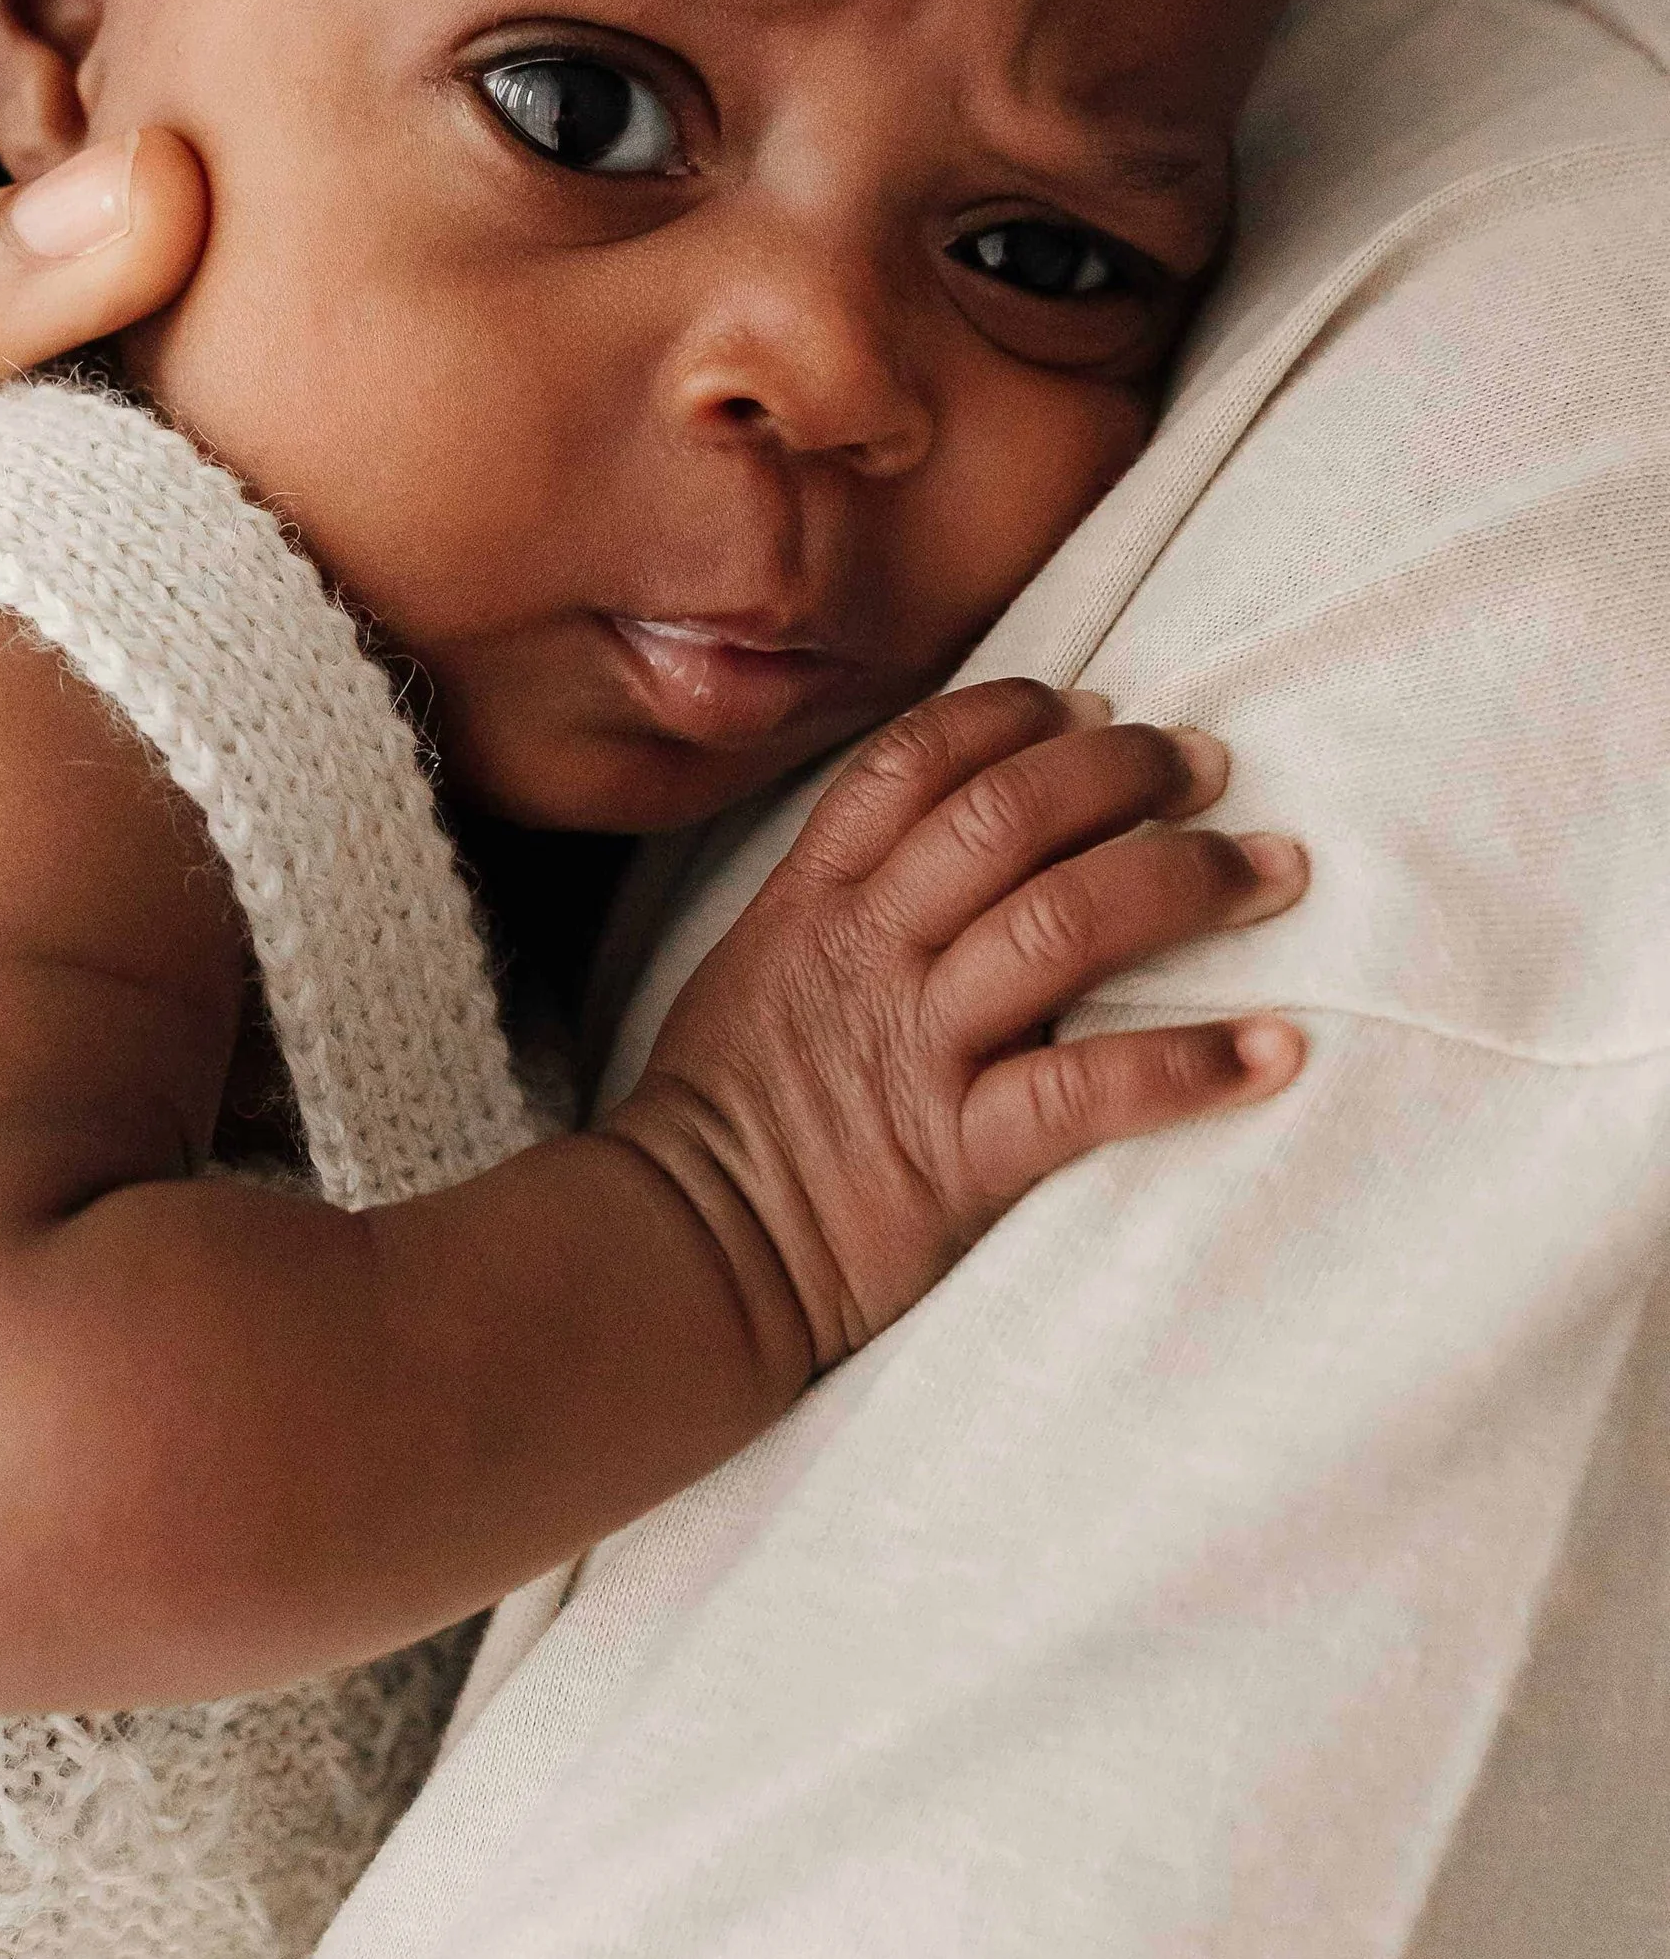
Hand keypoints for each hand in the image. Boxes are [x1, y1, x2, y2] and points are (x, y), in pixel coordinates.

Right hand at [606, 680, 1305, 1376]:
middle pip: (1010, 815)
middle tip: (1207, 767)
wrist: (684, 1250)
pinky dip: (1191, 1066)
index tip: (1097, 707)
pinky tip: (1274, 1049)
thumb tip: (952, 846)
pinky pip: (1090, 1092)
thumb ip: (848, 900)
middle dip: (1124, 772)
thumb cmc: (722, 1113)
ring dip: (1188, 883)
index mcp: (814, 899)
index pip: (917, 762)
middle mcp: (871, 953)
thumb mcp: (758, 966)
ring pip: (1065, 922)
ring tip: (1274, 870)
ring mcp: (918, 1047)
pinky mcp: (960, 1155)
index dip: (1015, 717)